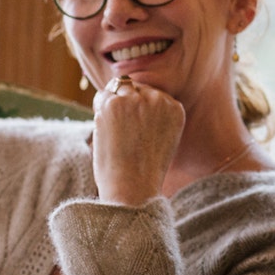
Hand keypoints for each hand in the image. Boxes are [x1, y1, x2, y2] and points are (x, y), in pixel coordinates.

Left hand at [90, 76, 185, 205]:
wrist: (133, 188)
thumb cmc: (143, 169)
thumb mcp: (161, 137)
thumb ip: (153, 114)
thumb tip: (129, 89)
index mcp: (175, 108)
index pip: (151, 94)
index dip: (138, 109)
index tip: (135, 131)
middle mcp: (159, 99)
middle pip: (135, 87)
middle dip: (125, 103)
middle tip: (121, 132)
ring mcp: (136, 100)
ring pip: (118, 88)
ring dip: (111, 106)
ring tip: (114, 133)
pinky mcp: (114, 104)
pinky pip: (101, 96)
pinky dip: (98, 110)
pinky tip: (105, 131)